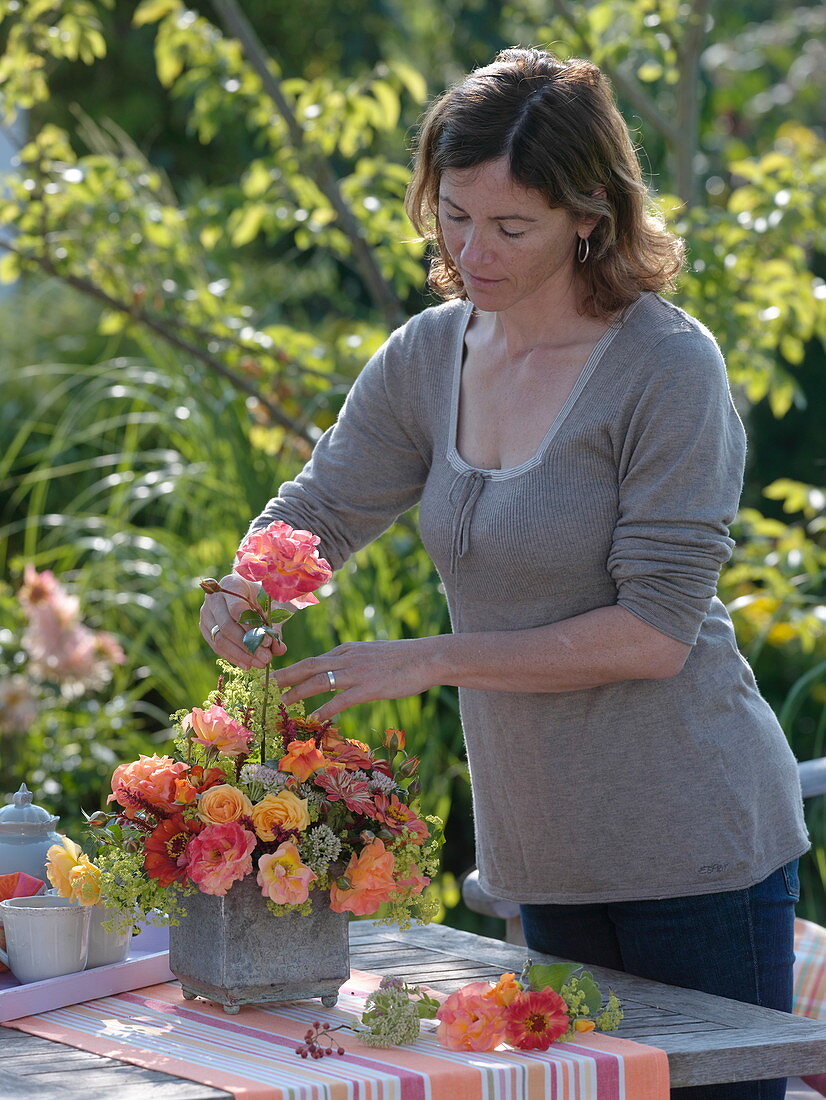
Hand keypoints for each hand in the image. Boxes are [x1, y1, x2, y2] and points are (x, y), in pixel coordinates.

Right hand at [199, 572, 287, 670]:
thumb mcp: (271, 605)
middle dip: (247, 646)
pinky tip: (248, 665)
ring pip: (219, 639)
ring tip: (259, 664)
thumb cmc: (261, 596)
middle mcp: (214, 598)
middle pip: (226, 626)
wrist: (245, 591)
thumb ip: (275, 625)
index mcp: (231, 584)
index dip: (251, 628)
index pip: (236, 608)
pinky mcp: (205, 628)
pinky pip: (217, 646)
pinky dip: (233, 657)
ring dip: (241, 655)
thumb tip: (279, 649)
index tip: (268, 641)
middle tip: (265, 658)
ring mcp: (206, 613)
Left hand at [275, 638, 439, 720]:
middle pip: (307, 667)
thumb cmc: (403, 659)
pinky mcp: (370, 687)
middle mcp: (347, 658)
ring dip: (297, 694)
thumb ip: (352, 664)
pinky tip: (313, 718)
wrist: (428, 657)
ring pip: (319, 681)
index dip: (291, 671)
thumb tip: (338, 675)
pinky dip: (325, 709)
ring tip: (280, 705)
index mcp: (346, 651)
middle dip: (284, 677)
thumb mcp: (371, 655)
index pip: (312, 660)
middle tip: (264, 689)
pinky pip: (341, 699)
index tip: (275, 680)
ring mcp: (357, 672)